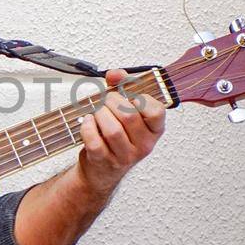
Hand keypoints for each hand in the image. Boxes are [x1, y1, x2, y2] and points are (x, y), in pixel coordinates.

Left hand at [75, 68, 165, 197]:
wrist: (101, 169)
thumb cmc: (116, 137)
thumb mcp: (125, 111)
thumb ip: (122, 87)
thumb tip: (115, 74)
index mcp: (154, 130)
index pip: (156, 112)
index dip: (141, 99)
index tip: (131, 97)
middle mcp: (143, 145)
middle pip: (129, 116)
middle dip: (113, 101)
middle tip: (107, 101)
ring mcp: (125, 155)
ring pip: (112, 129)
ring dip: (100, 114)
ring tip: (98, 113)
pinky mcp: (105, 161)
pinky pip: (95, 141)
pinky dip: (88, 127)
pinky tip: (89, 122)